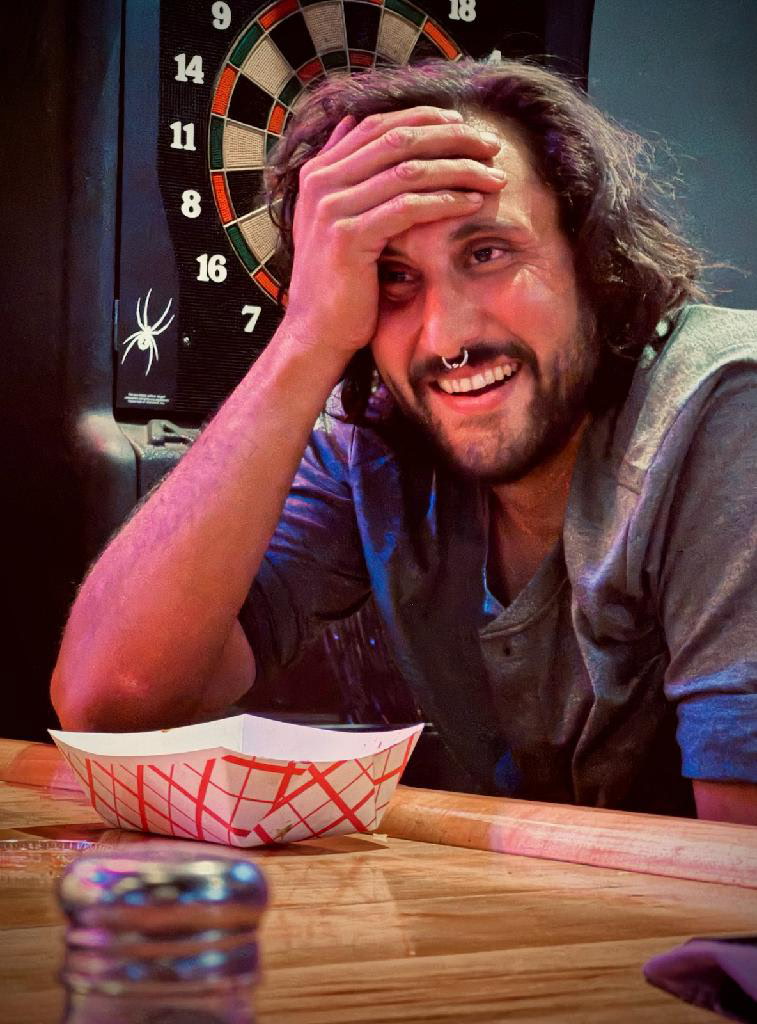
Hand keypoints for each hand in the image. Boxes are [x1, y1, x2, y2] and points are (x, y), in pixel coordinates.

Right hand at [283, 106, 505, 357]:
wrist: (315, 332)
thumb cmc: (337, 282)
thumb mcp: (332, 219)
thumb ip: (342, 172)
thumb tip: (352, 122)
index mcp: (319, 172)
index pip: (378, 124)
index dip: (425, 119)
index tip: (463, 125)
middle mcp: (321, 182)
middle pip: (398, 140)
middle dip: (451, 138)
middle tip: (490, 145)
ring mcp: (332, 208)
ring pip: (409, 170)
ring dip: (459, 168)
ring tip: (493, 175)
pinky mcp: (349, 237)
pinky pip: (408, 208)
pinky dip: (445, 201)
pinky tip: (473, 204)